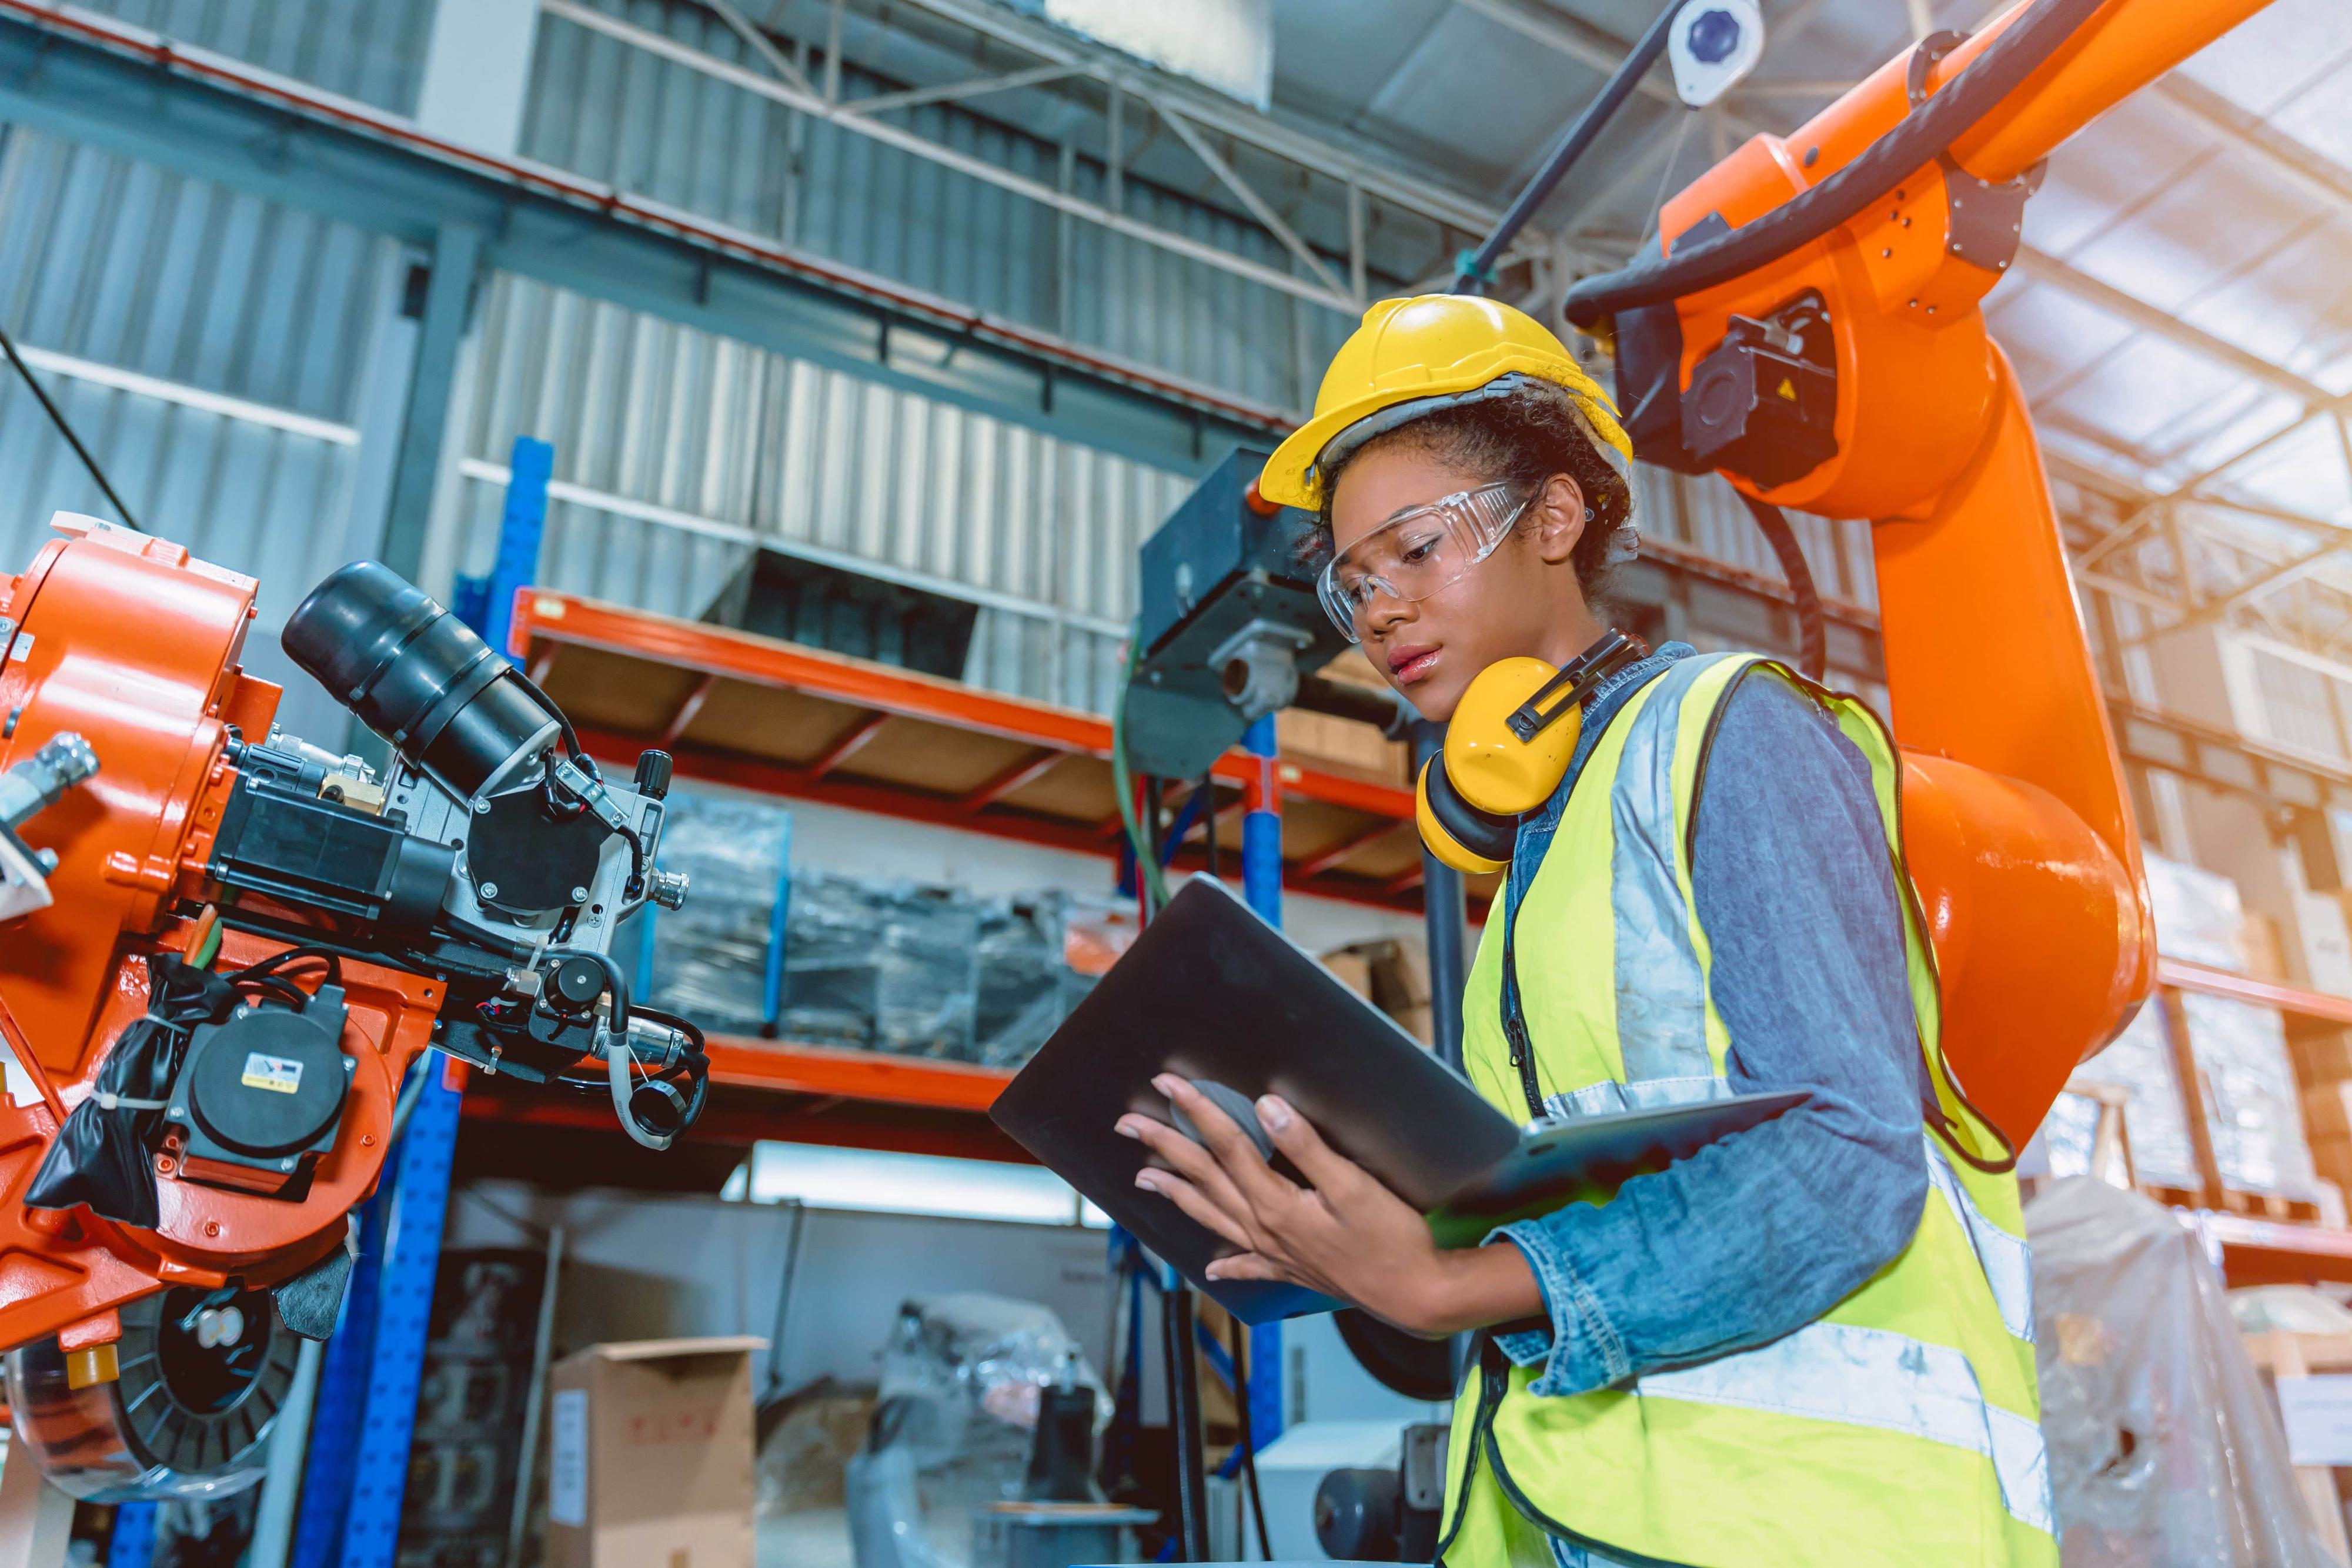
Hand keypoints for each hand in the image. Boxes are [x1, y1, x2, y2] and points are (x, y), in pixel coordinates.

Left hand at [1116, 1075, 1538, 1336]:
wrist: (1413, 1294)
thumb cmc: (1389, 1238)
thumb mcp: (1352, 1185)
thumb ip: (1307, 1146)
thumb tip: (1267, 1107)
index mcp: (1276, 1202)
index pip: (1225, 1146)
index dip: (1195, 1111)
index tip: (1167, 1084)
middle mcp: (1264, 1227)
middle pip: (1204, 1179)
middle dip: (1164, 1147)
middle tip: (1128, 1123)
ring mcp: (1274, 1251)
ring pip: (1212, 1216)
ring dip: (1176, 1195)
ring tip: (1144, 1179)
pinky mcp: (1291, 1269)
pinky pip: (1247, 1264)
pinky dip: (1227, 1264)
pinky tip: (1214, 1268)